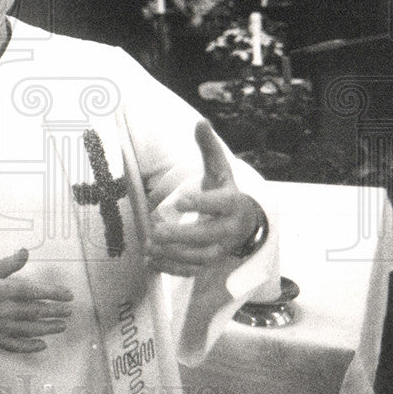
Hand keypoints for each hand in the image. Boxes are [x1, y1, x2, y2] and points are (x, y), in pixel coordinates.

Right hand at [0, 248, 73, 352]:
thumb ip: (8, 264)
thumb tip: (26, 252)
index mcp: (1, 290)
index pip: (34, 292)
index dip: (54, 293)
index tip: (68, 295)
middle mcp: (2, 310)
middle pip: (36, 312)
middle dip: (56, 312)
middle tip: (70, 312)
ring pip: (30, 330)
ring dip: (48, 328)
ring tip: (62, 326)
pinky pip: (15, 346)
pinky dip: (30, 347)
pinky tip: (42, 345)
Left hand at [146, 120, 260, 275]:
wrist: (244, 223)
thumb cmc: (225, 192)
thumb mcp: (220, 170)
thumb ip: (209, 148)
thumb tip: (200, 122)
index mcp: (233, 203)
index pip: (220, 204)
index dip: (202, 203)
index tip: (179, 201)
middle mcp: (230, 229)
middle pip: (208, 236)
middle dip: (181, 235)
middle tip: (154, 231)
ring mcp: (221, 249)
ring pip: (200, 258)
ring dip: (173, 255)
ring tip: (149, 246)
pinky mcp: (211, 262)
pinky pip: (193, 271)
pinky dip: (172, 269)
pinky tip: (151, 262)